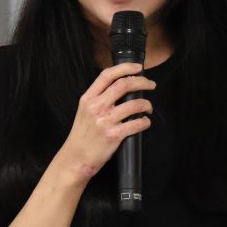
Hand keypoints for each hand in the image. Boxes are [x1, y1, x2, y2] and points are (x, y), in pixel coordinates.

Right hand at [60, 62, 155, 182]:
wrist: (76, 158)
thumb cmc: (82, 135)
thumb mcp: (84, 111)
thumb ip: (99, 98)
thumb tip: (121, 86)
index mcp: (88, 98)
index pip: (107, 75)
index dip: (125, 67)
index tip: (138, 68)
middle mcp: (96, 107)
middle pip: (124, 85)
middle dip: (142, 82)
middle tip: (151, 84)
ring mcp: (105, 121)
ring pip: (134, 104)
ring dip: (146, 104)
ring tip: (148, 107)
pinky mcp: (113, 135)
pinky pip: (136, 124)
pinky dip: (145, 121)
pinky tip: (145, 122)